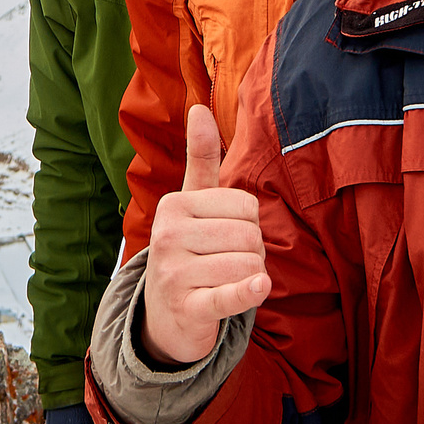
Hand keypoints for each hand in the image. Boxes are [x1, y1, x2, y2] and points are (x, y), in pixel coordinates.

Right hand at [141, 104, 268, 366]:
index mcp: (173, 205)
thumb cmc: (187, 249)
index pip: (246, 205)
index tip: (226, 236)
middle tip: (229, 263)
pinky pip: (229, 295)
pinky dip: (248, 292)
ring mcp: (174, 274)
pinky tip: (259, 287)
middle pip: (249, 235)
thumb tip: (200, 107)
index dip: (249, 223)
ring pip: (248, 265)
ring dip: (250, 277)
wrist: (164, 315)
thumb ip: (200, 157)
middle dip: (252, 252)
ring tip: (227, 281)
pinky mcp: (187, 309)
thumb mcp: (191, 203)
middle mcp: (167, 236)